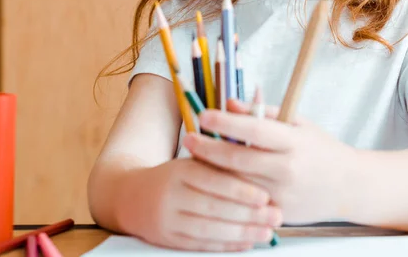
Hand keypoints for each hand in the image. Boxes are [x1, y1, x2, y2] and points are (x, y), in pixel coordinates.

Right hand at [118, 157, 281, 251]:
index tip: (266, 195)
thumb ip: (219, 161)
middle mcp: (171, 196)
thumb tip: (256, 161)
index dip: (241, 190)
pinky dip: (226, 246)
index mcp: (180, 171)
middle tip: (275, 216)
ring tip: (267, 232)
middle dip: (249, 214)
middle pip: (214, 208)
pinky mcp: (168, 240)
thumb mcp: (191, 160)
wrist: (132, 195)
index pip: (214, 180)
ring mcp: (168, 220)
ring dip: (242, 232)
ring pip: (209, 230)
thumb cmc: (174, 175)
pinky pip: (200, 245)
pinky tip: (246, 242)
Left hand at [184, 100, 355, 223]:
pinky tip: (211, 180)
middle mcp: (288, 169)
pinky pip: (246, 202)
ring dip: (211, 170)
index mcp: (294, 142)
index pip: (254, 130)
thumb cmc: (321, 148)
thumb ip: (263, 113)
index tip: (204, 115)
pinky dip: (226, 190)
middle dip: (208, 148)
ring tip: (193, 157)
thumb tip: (230, 103)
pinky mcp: (278, 214)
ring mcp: (282, 195)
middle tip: (188, 138)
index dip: (226, 122)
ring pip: (237, 184)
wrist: (348, 187)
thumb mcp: (298, 122)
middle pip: (239, 160)